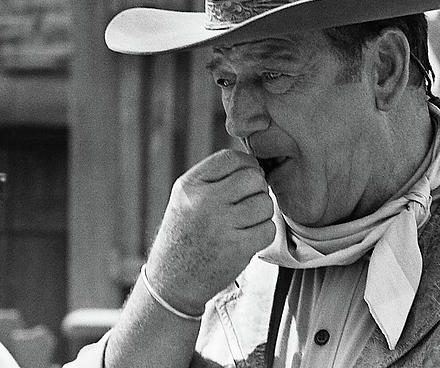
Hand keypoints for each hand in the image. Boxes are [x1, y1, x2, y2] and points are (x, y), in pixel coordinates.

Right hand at [144, 149, 274, 314]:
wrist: (172, 282)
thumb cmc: (185, 235)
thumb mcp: (186, 198)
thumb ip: (214, 178)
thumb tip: (254, 164)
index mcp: (190, 185)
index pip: (233, 158)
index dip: (247, 166)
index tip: (246, 180)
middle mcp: (204, 201)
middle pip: (254, 178)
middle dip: (257, 189)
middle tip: (247, 203)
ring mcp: (221, 225)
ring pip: (265, 203)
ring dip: (261, 212)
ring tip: (245, 222)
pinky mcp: (237, 248)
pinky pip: (268, 228)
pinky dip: (263, 233)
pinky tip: (247, 238)